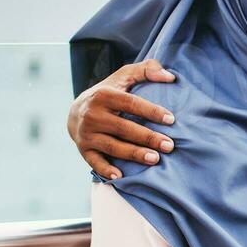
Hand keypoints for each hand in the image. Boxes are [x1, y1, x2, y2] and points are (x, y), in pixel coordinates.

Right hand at [68, 59, 176, 180]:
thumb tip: (170, 77)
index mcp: (104, 95)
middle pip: (123, 128)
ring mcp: (86, 133)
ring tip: (155, 159)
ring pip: (113, 146)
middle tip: (170, 145)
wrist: (75, 111)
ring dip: (134, 154)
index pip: (131, 103)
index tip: (171, 120)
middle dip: (148, 137)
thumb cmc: (110, 93)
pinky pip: (95, 161)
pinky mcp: (83, 149)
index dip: (151, 111)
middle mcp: (92, 114)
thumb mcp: (124, 76)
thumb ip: (146, 70)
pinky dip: (106, 169)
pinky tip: (121, 176)